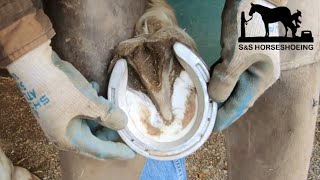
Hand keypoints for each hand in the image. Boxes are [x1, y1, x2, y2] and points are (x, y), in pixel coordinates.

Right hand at [6, 41, 134, 159]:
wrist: (33, 65)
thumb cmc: (61, 88)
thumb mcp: (88, 102)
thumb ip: (108, 115)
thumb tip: (123, 123)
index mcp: (69, 139)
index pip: (99, 150)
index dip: (118, 151)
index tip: (133, 152)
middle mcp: (64, 134)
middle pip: (94, 139)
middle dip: (111, 132)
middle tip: (126, 125)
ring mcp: (61, 121)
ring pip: (89, 124)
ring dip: (102, 115)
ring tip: (112, 104)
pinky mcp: (60, 108)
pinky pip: (81, 112)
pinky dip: (91, 104)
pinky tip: (95, 89)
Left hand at [208, 0, 280, 130]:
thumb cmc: (247, 26)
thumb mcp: (236, 56)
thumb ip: (225, 80)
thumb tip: (215, 98)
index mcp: (261, 78)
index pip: (241, 104)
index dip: (226, 116)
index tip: (212, 128)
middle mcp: (256, 74)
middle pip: (236, 97)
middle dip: (220, 107)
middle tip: (204, 117)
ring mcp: (247, 64)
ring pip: (229, 85)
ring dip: (216, 92)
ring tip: (202, 102)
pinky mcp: (238, 55)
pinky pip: (225, 72)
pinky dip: (215, 77)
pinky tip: (205, 81)